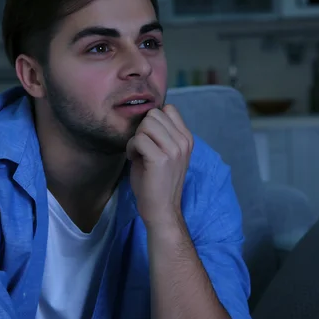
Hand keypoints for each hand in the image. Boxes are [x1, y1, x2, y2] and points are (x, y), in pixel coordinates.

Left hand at [126, 104, 193, 227]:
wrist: (162, 210)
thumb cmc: (158, 182)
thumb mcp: (166, 153)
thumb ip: (161, 134)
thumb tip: (147, 117)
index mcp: (186, 138)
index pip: (168, 109)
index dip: (153, 121)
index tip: (150, 139)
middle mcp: (183, 141)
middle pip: (154, 114)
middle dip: (142, 129)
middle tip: (142, 148)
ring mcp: (174, 149)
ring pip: (146, 124)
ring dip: (136, 139)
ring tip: (139, 154)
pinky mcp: (161, 159)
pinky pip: (138, 139)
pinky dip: (131, 149)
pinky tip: (135, 159)